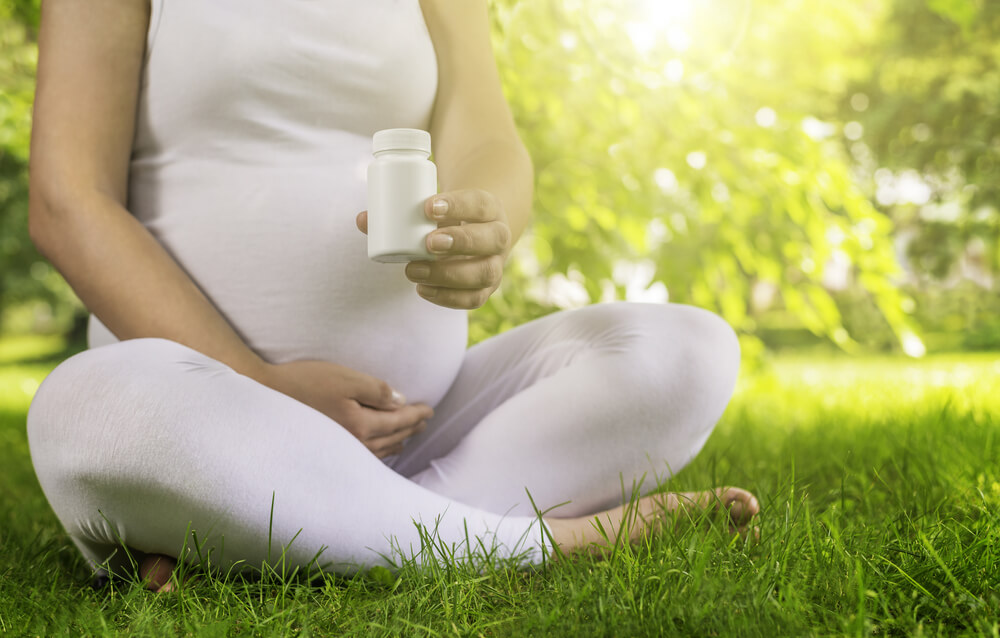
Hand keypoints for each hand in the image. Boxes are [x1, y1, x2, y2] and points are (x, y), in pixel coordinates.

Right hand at [258, 359, 432, 457]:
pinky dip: (378, 452)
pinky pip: (363, 456)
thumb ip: (377, 391)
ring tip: (407, 436)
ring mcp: (340, 450)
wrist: (265, 397)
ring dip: (396, 441)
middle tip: (425, 421)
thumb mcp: (345, 378)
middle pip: (391, 437)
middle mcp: (354, 443)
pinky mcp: (329, 450)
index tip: (430, 410)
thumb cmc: (305, 382)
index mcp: (361, 424)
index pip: (398, 421)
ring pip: (378, 450)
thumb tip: (401, 402)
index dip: (416, 414)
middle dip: (410, 428)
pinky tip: (379, 449)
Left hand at [356, 189, 510, 308]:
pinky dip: (448, 298)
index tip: (427, 207)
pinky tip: (423, 290)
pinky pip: (474, 299)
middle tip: (427, 243)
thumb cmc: (446, 219)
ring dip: (449, 274)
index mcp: (489, 209)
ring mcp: (495, 265)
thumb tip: (363, 220)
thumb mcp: (432, 209)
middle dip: (460, 241)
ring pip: (485, 273)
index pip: (480, 204)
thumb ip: (398, 212)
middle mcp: (499, 236)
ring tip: (414, 270)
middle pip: (491, 239)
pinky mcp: (486, 289)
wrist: (473, 234)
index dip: (457, 205)